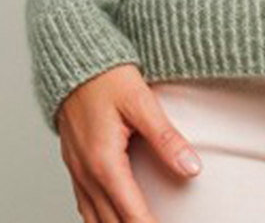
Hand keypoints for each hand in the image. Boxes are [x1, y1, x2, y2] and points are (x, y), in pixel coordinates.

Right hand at [56, 64, 202, 222]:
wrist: (72, 57)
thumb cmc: (106, 75)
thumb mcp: (141, 101)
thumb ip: (166, 137)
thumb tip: (192, 168)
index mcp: (104, 162)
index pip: (132, 214)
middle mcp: (86, 173)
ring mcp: (77, 171)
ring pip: (94, 220)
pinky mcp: (73, 164)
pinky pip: (83, 206)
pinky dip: (99, 220)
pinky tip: (111, 219)